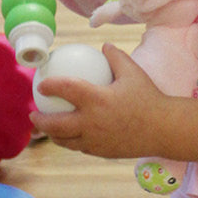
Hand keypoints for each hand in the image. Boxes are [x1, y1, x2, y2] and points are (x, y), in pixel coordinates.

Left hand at [31, 44, 169, 158]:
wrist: (164, 129)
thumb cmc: (149, 98)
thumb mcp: (133, 72)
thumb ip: (115, 57)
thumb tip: (103, 46)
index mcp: (97, 99)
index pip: (66, 90)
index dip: (50, 86)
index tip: (41, 84)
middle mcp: (91, 122)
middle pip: (56, 125)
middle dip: (40, 120)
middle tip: (33, 114)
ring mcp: (95, 140)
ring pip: (65, 141)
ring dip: (52, 135)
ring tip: (46, 129)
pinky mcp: (101, 152)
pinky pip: (80, 147)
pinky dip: (71, 141)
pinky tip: (71, 136)